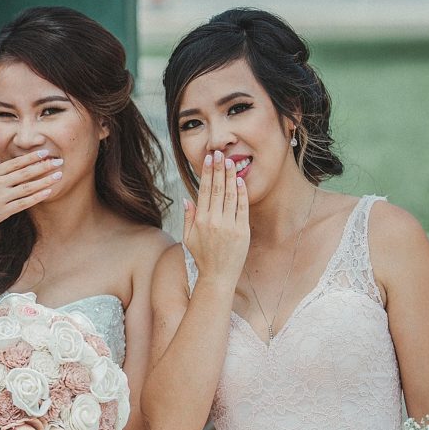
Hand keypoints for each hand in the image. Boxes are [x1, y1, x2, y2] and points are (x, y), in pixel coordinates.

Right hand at [0, 143, 62, 239]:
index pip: (14, 163)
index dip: (30, 157)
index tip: (44, 152)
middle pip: (24, 173)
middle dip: (43, 166)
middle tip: (59, 161)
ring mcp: (0, 199)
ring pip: (27, 187)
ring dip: (45, 181)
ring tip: (59, 175)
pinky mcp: (3, 212)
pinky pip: (24, 203)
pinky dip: (37, 197)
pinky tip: (48, 192)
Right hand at [183, 149, 248, 288]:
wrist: (218, 276)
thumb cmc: (202, 258)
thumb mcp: (188, 239)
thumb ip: (188, 217)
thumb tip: (186, 199)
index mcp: (200, 221)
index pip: (204, 191)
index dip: (207, 173)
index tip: (209, 159)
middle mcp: (214, 221)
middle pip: (217, 189)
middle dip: (219, 169)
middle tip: (220, 153)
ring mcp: (229, 225)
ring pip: (230, 195)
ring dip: (231, 176)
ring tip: (231, 161)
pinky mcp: (242, 231)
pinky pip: (242, 207)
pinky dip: (242, 193)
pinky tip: (240, 181)